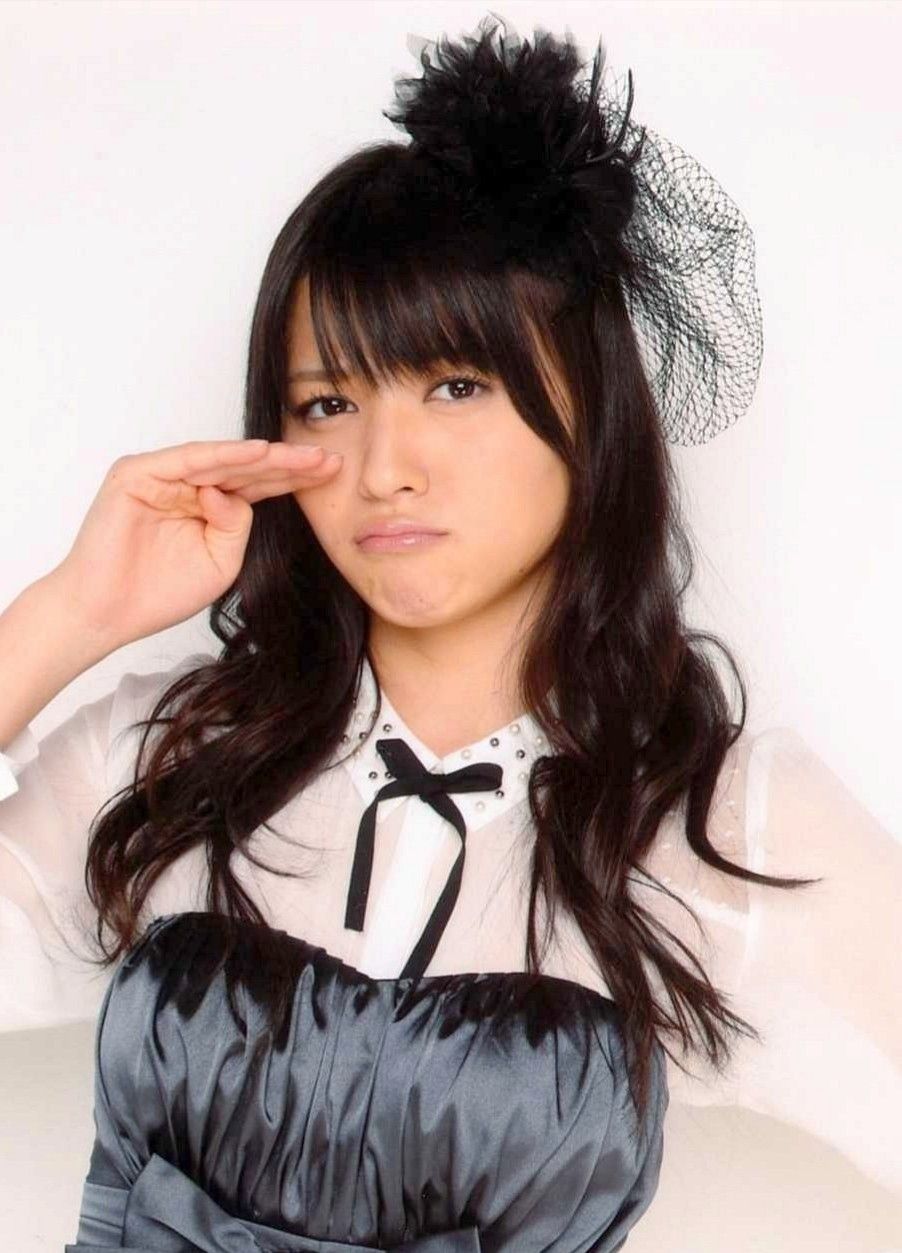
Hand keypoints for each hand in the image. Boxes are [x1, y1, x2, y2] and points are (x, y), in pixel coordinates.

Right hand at [47, 438, 340, 650]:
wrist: (107, 612)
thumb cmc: (158, 592)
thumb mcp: (220, 562)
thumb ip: (237, 526)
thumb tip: (230, 492)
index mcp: (209, 506)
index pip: (258, 486)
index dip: (294, 479)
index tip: (333, 473)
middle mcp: (187, 485)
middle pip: (246, 469)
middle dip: (289, 464)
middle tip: (330, 458)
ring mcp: (161, 476)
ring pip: (222, 461)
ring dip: (264, 457)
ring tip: (302, 455)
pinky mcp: (137, 474)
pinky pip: (188, 460)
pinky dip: (223, 456)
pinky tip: (257, 454)